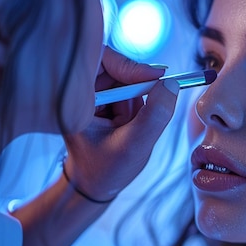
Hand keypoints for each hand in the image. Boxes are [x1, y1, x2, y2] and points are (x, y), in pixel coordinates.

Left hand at [63, 47, 178, 201]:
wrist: (95, 185)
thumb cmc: (106, 170)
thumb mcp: (135, 145)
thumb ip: (156, 115)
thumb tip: (171, 84)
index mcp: (74, 100)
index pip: (99, 59)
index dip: (128, 64)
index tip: (156, 76)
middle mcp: (78, 93)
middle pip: (115, 67)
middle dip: (136, 87)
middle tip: (143, 109)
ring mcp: (90, 95)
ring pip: (124, 80)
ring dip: (136, 99)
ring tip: (130, 126)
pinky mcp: (102, 100)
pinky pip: (126, 91)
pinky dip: (135, 105)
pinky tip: (128, 125)